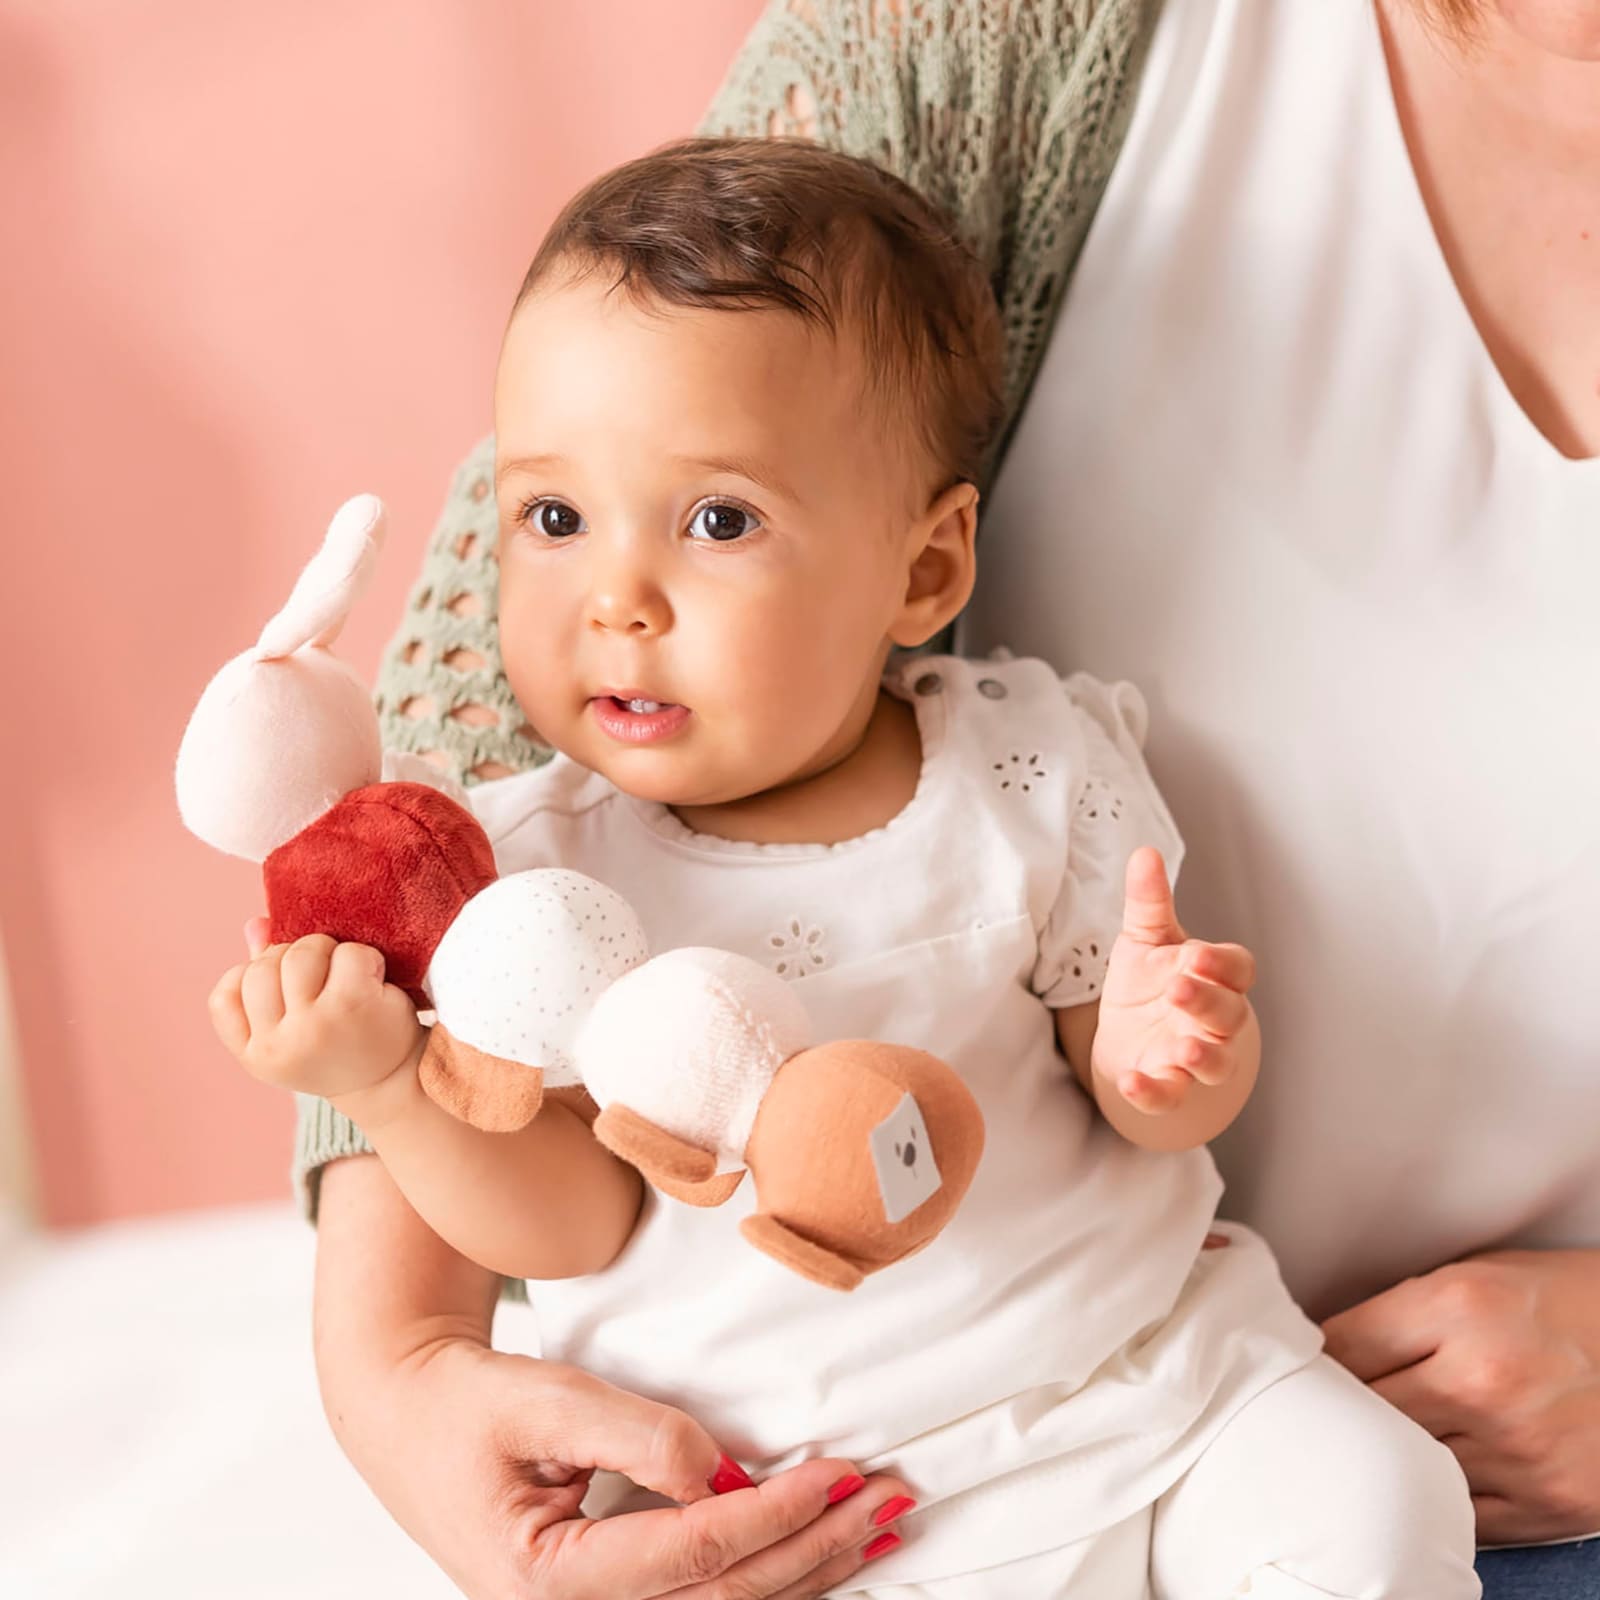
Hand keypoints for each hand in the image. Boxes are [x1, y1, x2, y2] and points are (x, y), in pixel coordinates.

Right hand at [207, 930, 424, 1100]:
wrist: (396, 1080)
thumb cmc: (341, 1044)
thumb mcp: (294, 1025)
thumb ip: (268, 977)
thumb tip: (256, 925)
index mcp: (254, 1056)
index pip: (224, 995)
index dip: (252, 976)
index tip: (286, 987)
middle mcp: (277, 1046)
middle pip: (262, 966)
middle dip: (294, 957)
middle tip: (324, 976)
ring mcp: (312, 1026)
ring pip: (300, 954)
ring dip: (327, 951)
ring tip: (346, 973)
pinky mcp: (351, 1006)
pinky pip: (347, 953)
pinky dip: (363, 956)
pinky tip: (373, 978)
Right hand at [339, 1336, 918, 1598]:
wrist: (410, 1420)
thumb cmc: (468, 1408)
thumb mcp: (547, 1401)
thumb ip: (636, 1435)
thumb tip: (719, 1469)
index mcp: (547, 1583)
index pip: (691, 1554)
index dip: (773, 1514)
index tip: (839, 1473)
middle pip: (724, 1597)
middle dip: (815, 1548)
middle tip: (887, 1501)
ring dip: (809, 1570)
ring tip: (878, 1528)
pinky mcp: (611, 1598)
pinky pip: (704, 1596)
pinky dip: (770, 1573)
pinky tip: (820, 1550)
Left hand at [1091, 847, 1258, 1113]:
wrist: (1128, 1037)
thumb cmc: (1149, 983)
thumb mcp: (1146, 939)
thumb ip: (1148, 902)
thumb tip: (1145, 853)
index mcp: (1215, 977)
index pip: (1237, 969)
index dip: (1222, 964)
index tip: (1196, 954)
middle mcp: (1214, 1020)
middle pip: (1228, 1014)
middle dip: (1207, 1002)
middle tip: (1180, 988)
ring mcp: (1194, 1056)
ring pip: (1215, 1062)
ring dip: (1202, 1058)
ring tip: (1184, 1050)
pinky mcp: (1169, 1086)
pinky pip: (1169, 1094)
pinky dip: (1152, 1092)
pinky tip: (1131, 1082)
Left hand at [1323, 1248, 1599, 1543]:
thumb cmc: (1556, 1302)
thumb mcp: (1474, 1277)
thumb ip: (1403, 1313)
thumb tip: (1324, 1349)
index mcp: (1458, 1306)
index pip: (1342, 1346)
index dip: (1319, 1362)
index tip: (1307, 1371)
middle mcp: (1484, 1378)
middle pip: (1367, 1412)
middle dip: (1346, 1412)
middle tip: (1329, 1414)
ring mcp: (1519, 1447)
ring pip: (1407, 1465)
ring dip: (1390, 1457)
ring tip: (1382, 1443)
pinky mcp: (1551, 1501)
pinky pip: (1460, 1515)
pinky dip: (1439, 1498)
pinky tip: (1435, 1474)